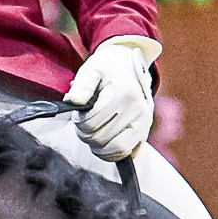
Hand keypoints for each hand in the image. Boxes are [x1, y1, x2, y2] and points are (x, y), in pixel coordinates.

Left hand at [68, 36, 157, 161]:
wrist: (130, 66)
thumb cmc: (107, 69)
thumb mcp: (91, 70)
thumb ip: (81, 86)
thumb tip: (72, 101)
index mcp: (123, 93)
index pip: (92, 122)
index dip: (79, 121)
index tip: (78, 114)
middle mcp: (137, 109)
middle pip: (101, 137)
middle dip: (85, 134)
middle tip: (83, 124)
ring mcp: (144, 122)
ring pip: (115, 149)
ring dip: (98, 147)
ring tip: (93, 134)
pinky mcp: (145, 132)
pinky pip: (128, 153)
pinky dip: (112, 153)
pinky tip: (104, 142)